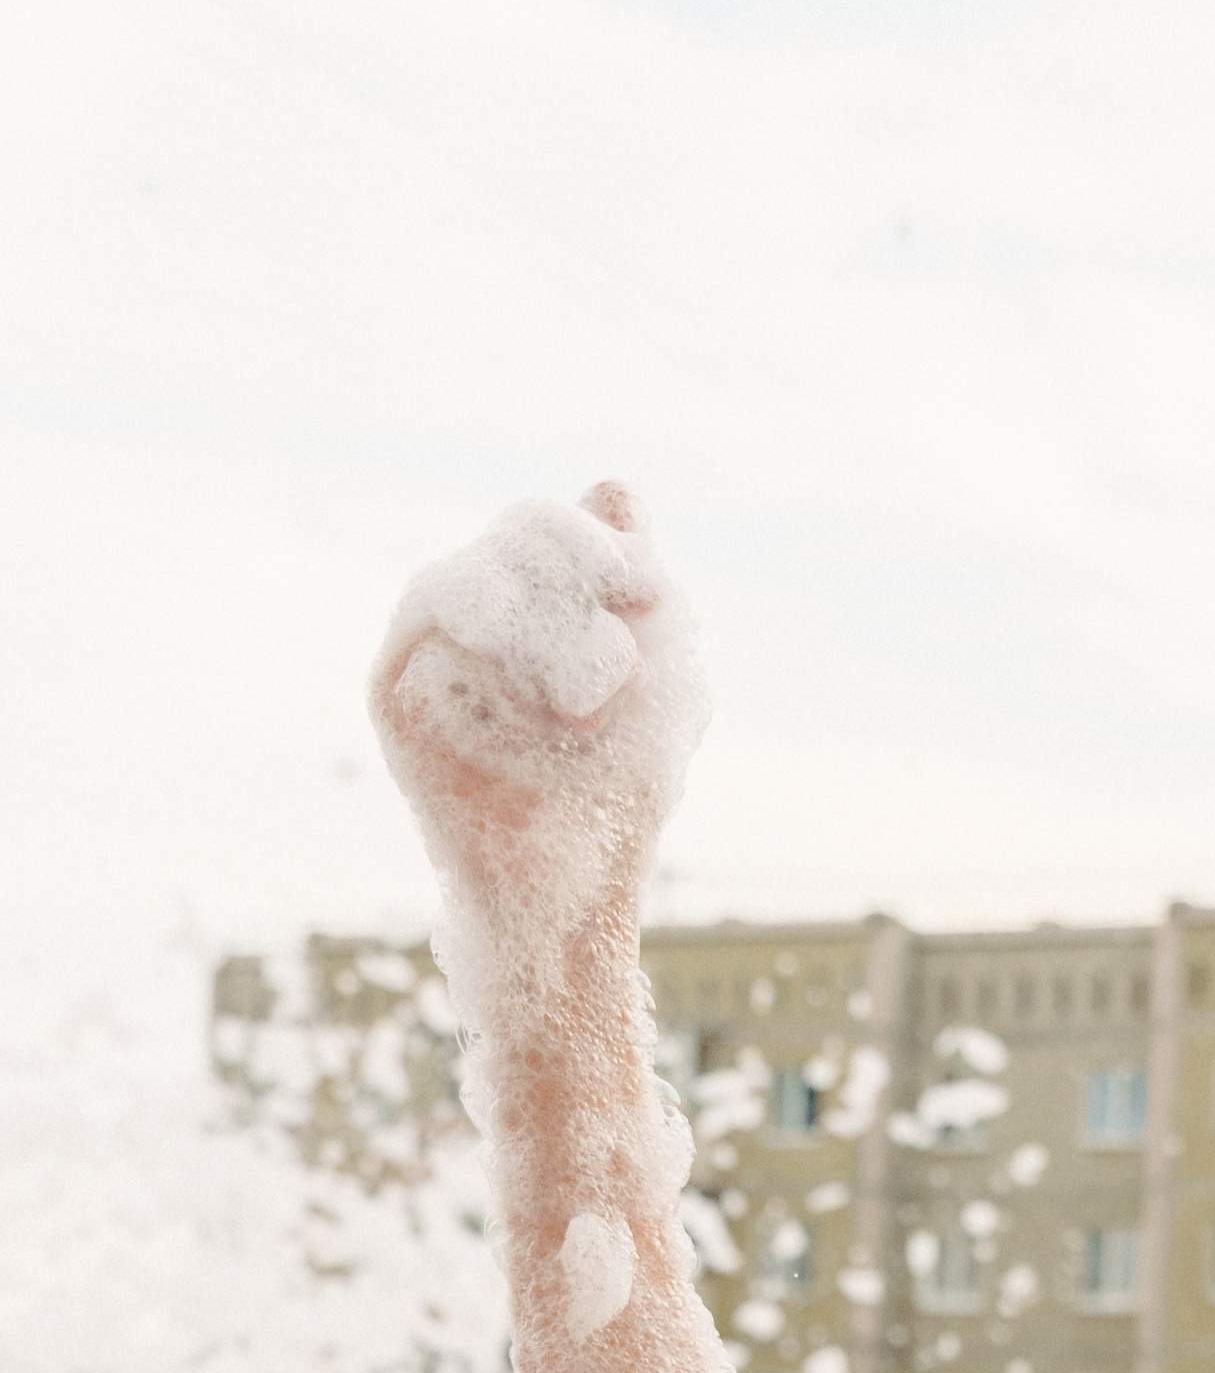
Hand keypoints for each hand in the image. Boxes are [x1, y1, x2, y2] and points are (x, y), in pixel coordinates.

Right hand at [369, 481, 707, 944]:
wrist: (576, 887)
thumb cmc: (620, 794)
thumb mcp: (663, 677)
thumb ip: (642, 578)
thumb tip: (613, 484)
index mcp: (531, 608)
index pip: (550, 524)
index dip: (602, 545)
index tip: (645, 593)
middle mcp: (473, 619)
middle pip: (522, 530)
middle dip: (586, 584)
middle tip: (616, 669)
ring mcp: (427, 652)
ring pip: (481, 571)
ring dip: (554, 635)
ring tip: (581, 714)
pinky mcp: (393, 690)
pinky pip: (436, 612)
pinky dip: (504, 653)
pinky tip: (540, 715)